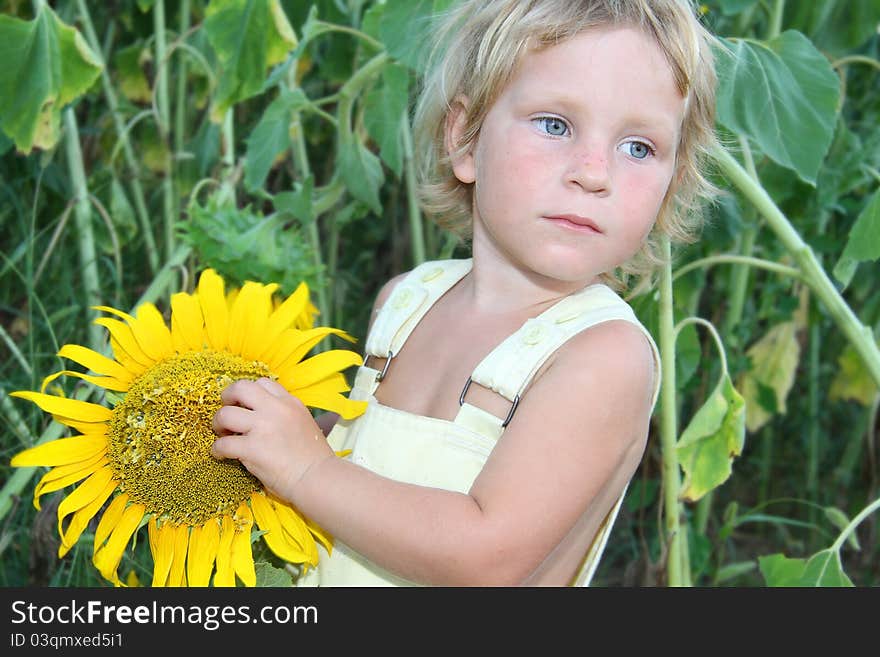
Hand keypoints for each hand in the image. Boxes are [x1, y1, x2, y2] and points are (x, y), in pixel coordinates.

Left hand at [210, 377, 332, 499]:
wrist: (317, 478)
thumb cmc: (313, 458)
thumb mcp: (305, 423)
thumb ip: (285, 415)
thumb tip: (262, 416)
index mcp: (290, 402)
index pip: (263, 383)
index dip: (250, 393)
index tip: (246, 405)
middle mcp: (276, 409)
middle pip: (241, 388)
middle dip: (227, 397)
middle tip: (227, 412)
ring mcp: (263, 427)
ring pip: (225, 414)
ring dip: (219, 424)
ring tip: (223, 434)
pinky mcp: (252, 448)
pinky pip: (222, 444)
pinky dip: (217, 450)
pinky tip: (221, 455)